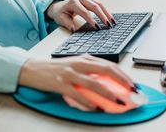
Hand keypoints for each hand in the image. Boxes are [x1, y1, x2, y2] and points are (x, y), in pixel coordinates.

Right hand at [18, 56, 136, 110]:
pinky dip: (89, 103)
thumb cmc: (55, 69)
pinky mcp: (61, 84)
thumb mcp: (74, 65)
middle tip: (132, 92)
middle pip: (106, 70)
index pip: (109, 65)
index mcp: (84, 58)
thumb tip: (107, 84)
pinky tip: (96, 108)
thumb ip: (89, 71)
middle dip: (122, 82)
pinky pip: (78, 95)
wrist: (32, 69)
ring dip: (109, 94)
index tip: (133, 85)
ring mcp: (70, 73)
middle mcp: (79, 63)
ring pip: (94, 83)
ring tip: (118, 102)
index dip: (123, 75)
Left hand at [46, 0, 113, 31]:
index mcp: (73, 3)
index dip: (91, 20)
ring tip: (112, 22)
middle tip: (108, 25)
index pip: (84, 12)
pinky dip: (105, 11)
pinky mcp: (90, 0)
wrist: (59, 6)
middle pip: (94, 6)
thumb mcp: (60, 19)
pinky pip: (99, 5)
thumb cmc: (60, 13)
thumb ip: (67, 23)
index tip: (97, 27)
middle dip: (102, 16)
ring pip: (99, 4)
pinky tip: (110, 18)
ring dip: (107, 13)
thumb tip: (74, 29)